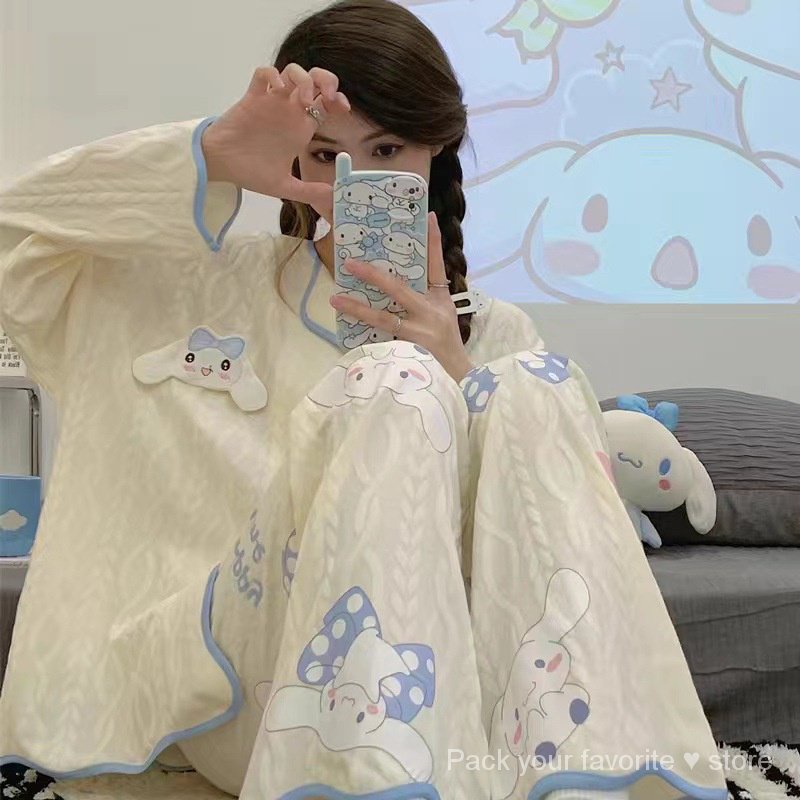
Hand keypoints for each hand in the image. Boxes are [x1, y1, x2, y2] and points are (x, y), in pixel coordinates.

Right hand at [201, 63, 349, 217]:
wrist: (221, 166)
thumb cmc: (250, 172)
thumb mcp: (283, 187)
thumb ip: (307, 191)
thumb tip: (331, 196)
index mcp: (300, 128)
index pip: (326, 104)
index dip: (337, 100)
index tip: (343, 108)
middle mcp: (289, 111)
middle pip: (314, 80)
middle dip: (326, 80)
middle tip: (328, 95)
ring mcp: (271, 102)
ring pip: (292, 72)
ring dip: (302, 79)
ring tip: (303, 99)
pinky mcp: (252, 98)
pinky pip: (263, 74)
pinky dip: (272, 75)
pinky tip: (276, 88)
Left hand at [330, 213, 474, 381]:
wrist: (457, 382)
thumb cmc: (446, 348)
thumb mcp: (444, 317)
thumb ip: (425, 299)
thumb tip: (394, 280)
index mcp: (441, 301)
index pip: (437, 266)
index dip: (433, 242)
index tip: (429, 217)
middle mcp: (431, 314)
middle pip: (399, 289)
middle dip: (373, 275)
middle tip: (350, 263)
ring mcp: (420, 335)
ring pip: (384, 317)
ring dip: (357, 308)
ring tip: (335, 299)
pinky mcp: (409, 353)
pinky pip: (382, 342)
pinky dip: (366, 338)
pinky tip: (347, 332)